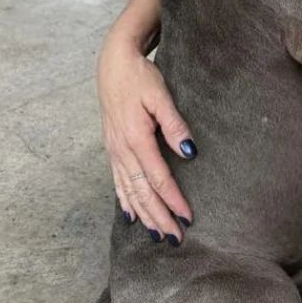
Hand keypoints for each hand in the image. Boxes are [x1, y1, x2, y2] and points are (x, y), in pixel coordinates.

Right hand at [97, 32, 196, 242]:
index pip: (158, 178)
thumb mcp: (160, 95)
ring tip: (158, 234)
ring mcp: (114, 151)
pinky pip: (117, 182)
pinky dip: (125, 202)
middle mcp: (122, 150)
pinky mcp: (112, 149)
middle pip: (142, 192)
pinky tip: (132, 216)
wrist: (113, 64)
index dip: (173, 199)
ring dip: (144, 215)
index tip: (188, 217)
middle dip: (159, 217)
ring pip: (129, 191)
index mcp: (136, 138)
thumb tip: (189, 151)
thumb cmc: (139, 77)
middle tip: (176, 238)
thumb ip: (175, 124)